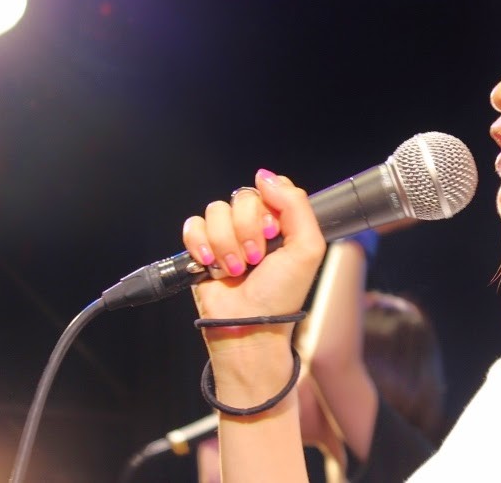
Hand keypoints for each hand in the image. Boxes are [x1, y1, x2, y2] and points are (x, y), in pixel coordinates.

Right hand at [182, 169, 326, 329]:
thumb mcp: (307, 248)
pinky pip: (194, 225)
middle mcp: (254, 225)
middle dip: (248, 230)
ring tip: (236, 269)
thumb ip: (296, 205)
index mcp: (282, 222)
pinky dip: (201, 244)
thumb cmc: (281, 294)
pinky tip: (211, 264)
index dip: (269, 208)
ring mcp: (227, 236)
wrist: (248, 326)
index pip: (272, 188)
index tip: (274, 232)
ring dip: (226, 243)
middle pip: (242, 197)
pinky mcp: (201, 247)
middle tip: (256, 259)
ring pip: (216, 211)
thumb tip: (266, 176)